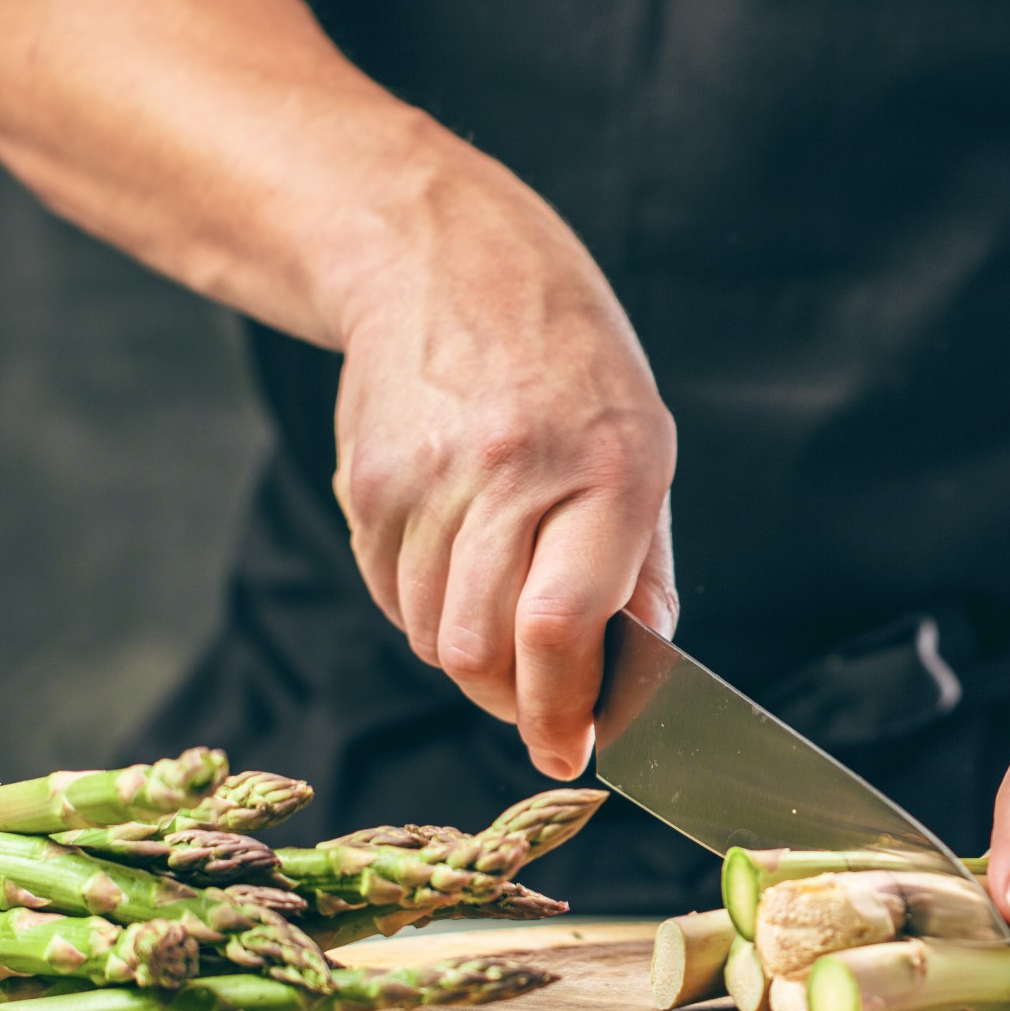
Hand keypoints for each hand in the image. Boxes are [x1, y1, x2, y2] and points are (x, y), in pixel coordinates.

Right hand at [329, 137, 677, 778]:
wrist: (446, 259)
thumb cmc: (568, 367)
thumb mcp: (643, 447)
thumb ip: (641, 576)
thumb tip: (627, 692)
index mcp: (608, 467)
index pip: (560, 627)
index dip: (559, 710)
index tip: (566, 751)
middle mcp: (513, 471)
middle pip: (482, 650)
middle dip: (511, 696)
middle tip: (534, 692)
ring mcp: (427, 476)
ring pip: (431, 637)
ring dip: (466, 646)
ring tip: (495, 585)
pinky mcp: (366, 482)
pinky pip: (389, 595)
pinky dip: (422, 602)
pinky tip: (452, 545)